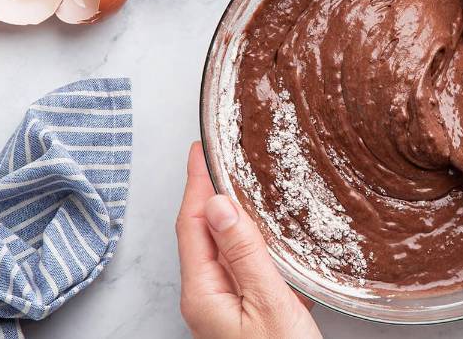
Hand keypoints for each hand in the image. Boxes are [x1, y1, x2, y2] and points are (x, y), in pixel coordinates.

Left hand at [176, 142, 321, 338]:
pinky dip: (243, 237)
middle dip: (206, 190)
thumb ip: (245, 254)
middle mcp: (205, 297)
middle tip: (216, 156)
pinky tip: (256, 228)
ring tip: (235, 181)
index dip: (196, 183)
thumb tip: (221, 206)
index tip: (199, 150)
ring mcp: (220, 305)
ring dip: (225, 212)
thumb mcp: (269, 304)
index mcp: (203, 292)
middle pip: (199, 232)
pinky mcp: (238, 311)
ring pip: (217, 246)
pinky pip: (234, 263)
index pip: (193, 223)